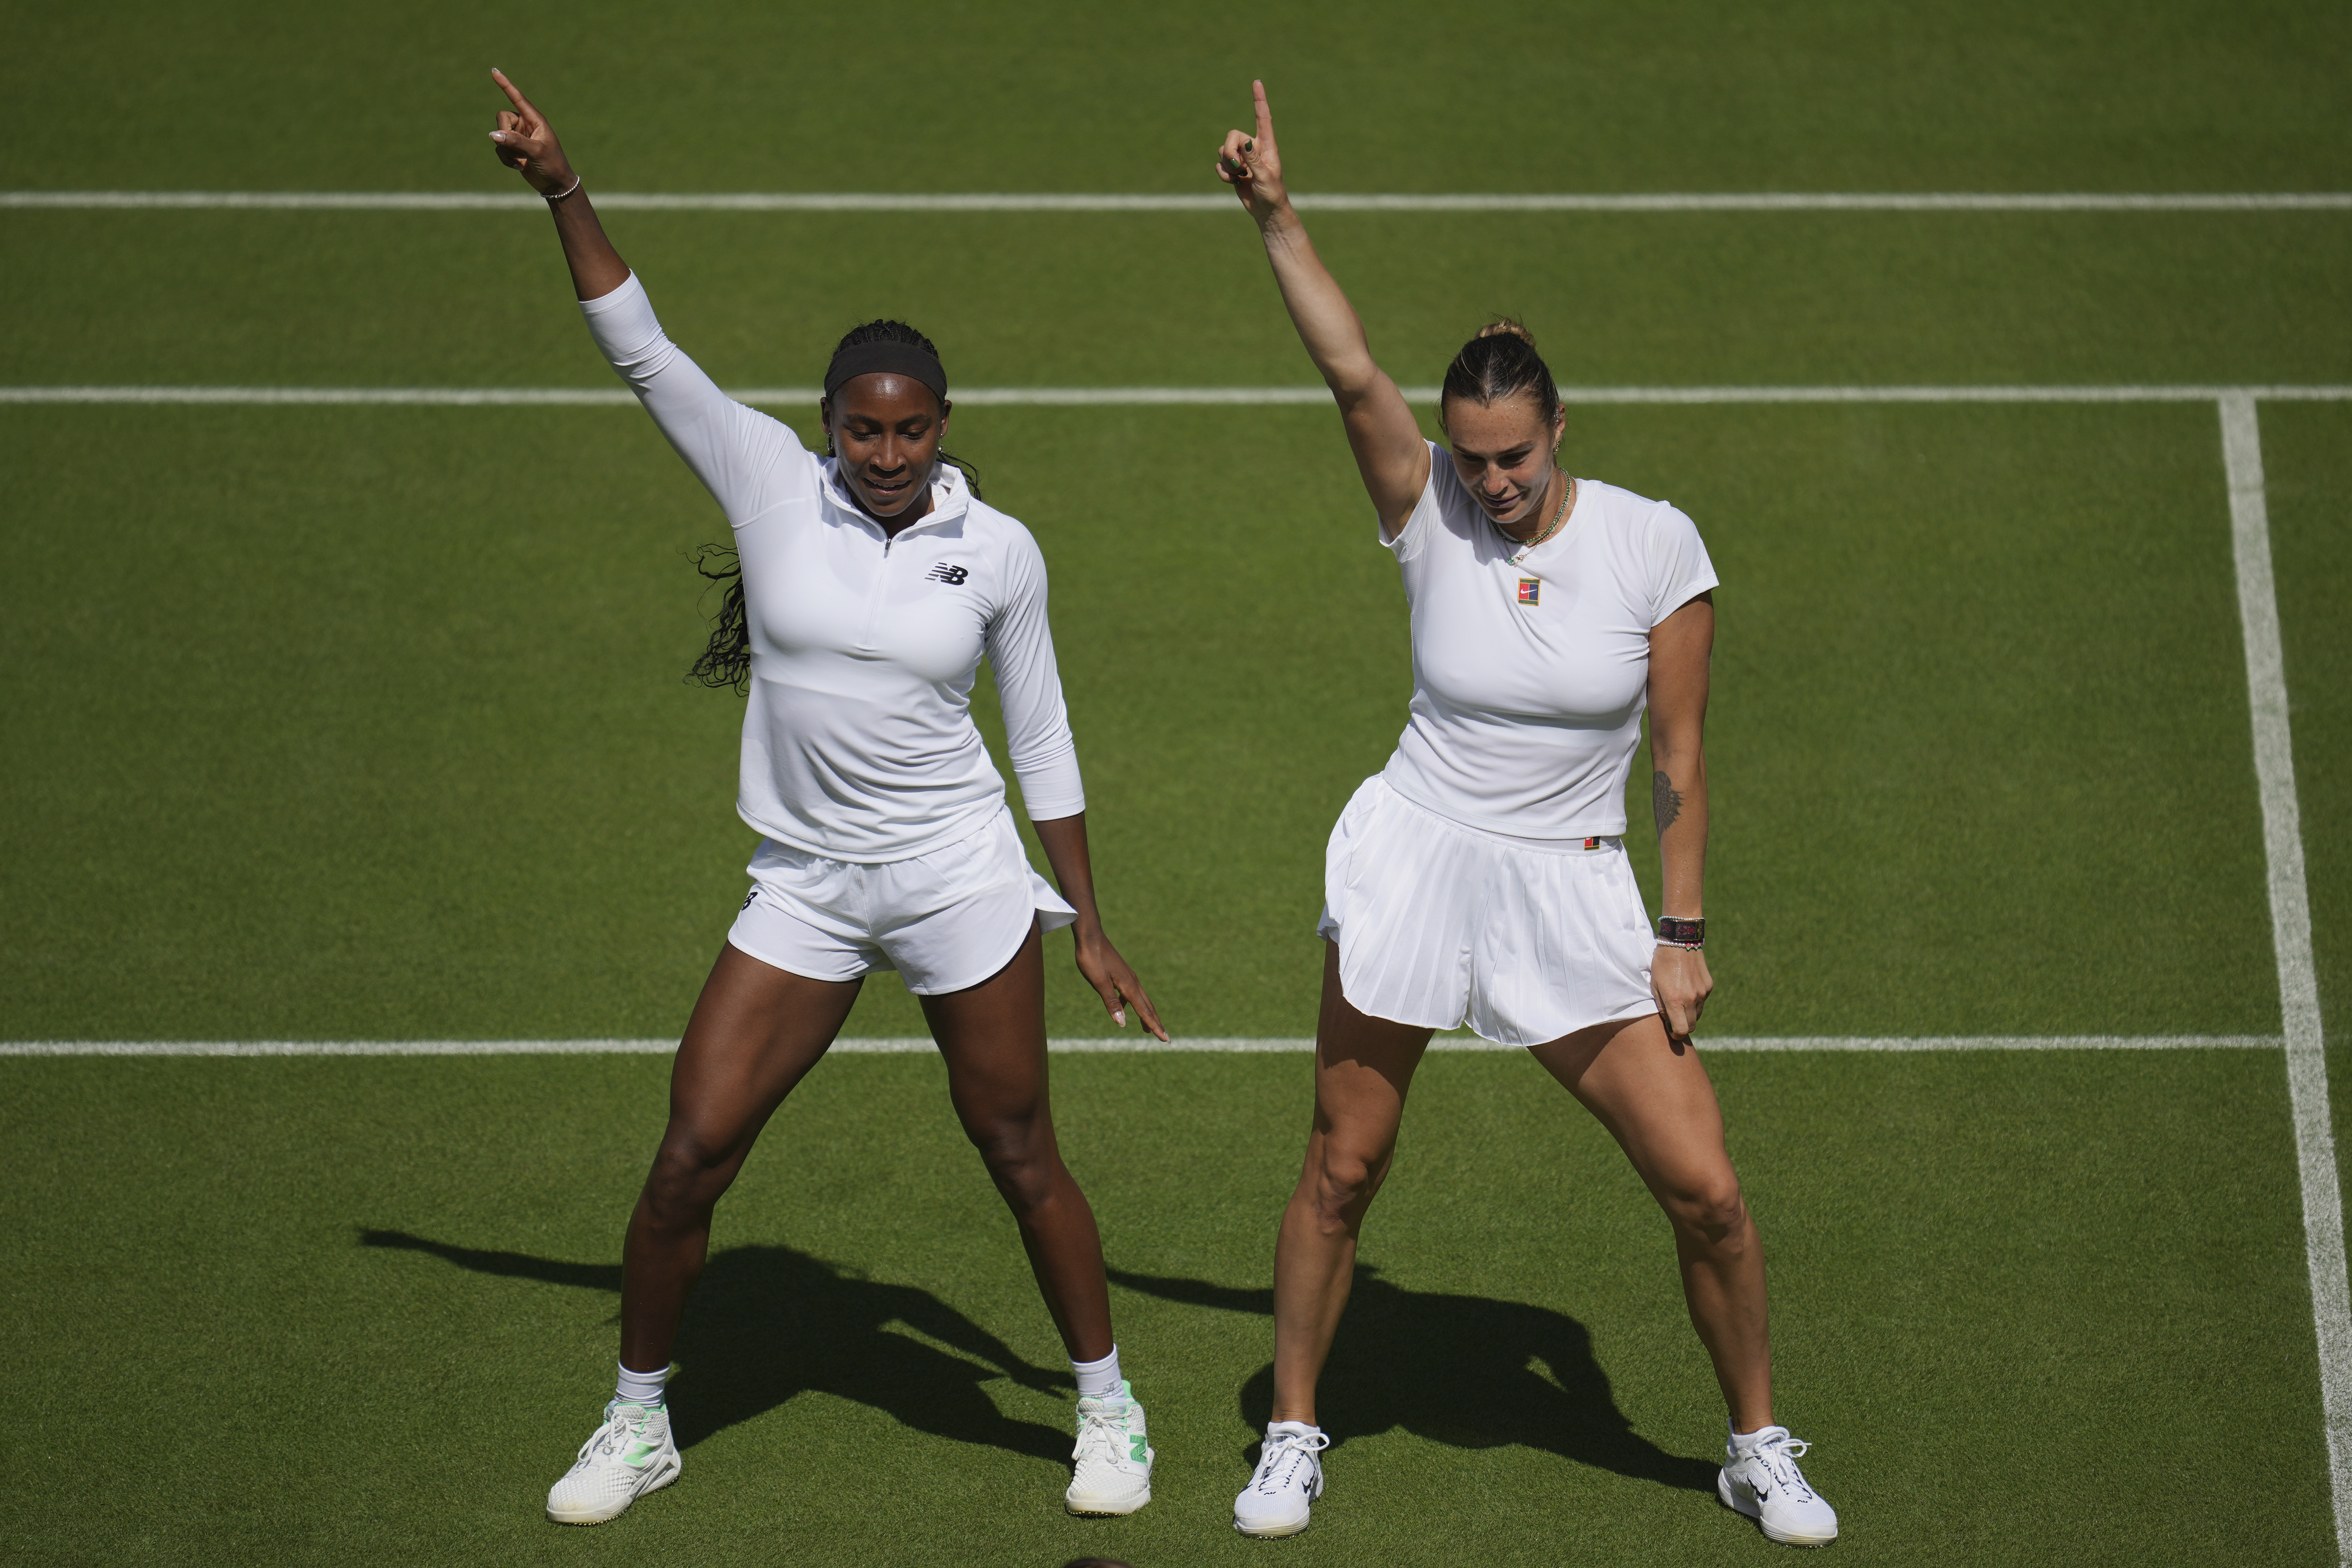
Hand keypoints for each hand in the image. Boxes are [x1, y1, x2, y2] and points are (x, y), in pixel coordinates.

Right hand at [487, 68, 575, 195]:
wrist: (554, 184)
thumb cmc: (552, 164)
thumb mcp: (536, 152)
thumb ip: (515, 142)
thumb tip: (493, 134)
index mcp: (535, 119)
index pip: (517, 98)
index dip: (506, 85)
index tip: (494, 71)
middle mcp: (525, 125)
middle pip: (502, 118)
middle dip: (504, 134)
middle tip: (517, 149)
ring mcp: (518, 136)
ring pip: (498, 135)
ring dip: (506, 151)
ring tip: (520, 161)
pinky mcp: (513, 148)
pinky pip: (499, 148)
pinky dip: (506, 159)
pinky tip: (519, 167)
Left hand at [1074, 929, 1167, 1041]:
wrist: (1090, 936)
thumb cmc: (1092, 959)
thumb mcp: (1099, 983)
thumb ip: (1111, 1003)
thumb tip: (1122, 1024)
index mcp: (1129, 986)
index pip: (1144, 1011)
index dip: (1155, 1026)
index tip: (1165, 1040)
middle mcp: (1132, 982)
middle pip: (1148, 1007)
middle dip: (1156, 1023)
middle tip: (1164, 1038)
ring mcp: (1128, 977)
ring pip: (1141, 1000)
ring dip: (1146, 1014)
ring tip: (1147, 1028)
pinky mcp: (1122, 974)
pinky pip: (1131, 993)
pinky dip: (1133, 1004)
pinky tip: (1124, 1008)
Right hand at [1214, 80, 1288, 222]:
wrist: (1266, 211)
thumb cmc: (1272, 193)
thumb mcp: (1266, 177)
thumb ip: (1254, 160)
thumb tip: (1246, 143)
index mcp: (1266, 145)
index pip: (1262, 117)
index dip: (1259, 100)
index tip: (1257, 82)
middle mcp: (1253, 148)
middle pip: (1233, 135)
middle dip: (1230, 150)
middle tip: (1237, 166)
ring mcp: (1242, 158)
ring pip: (1223, 150)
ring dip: (1228, 165)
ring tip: (1240, 177)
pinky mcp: (1233, 169)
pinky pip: (1220, 164)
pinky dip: (1223, 174)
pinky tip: (1235, 183)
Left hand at [1652, 944, 1713, 1045]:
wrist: (1680, 942)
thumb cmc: (1662, 964)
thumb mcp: (1655, 985)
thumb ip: (1662, 1006)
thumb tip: (1669, 1021)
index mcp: (1675, 1000)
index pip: (1681, 1030)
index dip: (1676, 1035)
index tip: (1671, 1032)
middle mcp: (1691, 999)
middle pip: (1692, 1025)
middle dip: (1683, 1027)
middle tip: (1675, 1021)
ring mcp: (1702, 993)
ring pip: (1698, 1014)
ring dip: (1689, 1014)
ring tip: (1680, 1002)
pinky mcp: (1709, 986)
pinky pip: (1703, 1001)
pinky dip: (1696, 1001)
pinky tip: (1687, 989)